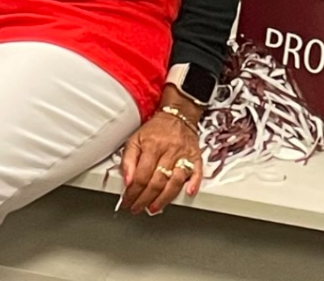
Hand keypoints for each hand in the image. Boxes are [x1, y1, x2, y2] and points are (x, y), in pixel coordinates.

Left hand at [118, 92, 202, 215]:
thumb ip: (128, 160)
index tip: (127, 201)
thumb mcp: (135, 139)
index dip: (132, 193)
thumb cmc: (156, 129)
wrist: (178, 115)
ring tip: (154, 208)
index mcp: (152, 146)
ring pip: (175, 182)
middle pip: (156, 182)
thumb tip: (126, 181)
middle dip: (144, 199)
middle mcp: (168, 151)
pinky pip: (197, 172)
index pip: (140, 176)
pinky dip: (193, 184)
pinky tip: (188, 193)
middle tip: (137, 208)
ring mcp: (183, 155)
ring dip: (164, 199)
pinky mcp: (196, 157)